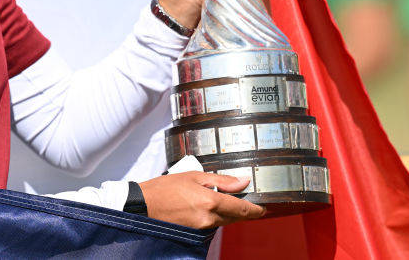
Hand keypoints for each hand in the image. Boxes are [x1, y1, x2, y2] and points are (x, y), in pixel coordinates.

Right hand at [138, 171, 264, 228]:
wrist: (144, 205)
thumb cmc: (165, 188)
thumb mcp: (194, 176)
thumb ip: (222, 180)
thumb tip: (243, 181)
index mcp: (210, 202)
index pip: (242, 210)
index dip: (256, 210)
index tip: (264, 207)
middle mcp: (209, 218)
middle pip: (235, 217)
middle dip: (241, 209)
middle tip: (244, 198)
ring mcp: (202, 228)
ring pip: (224, 221)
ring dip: (227, 212)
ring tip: (221, 198)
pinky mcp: (195, 232)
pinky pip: (212, 225)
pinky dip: (215, 217)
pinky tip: (207, 206)